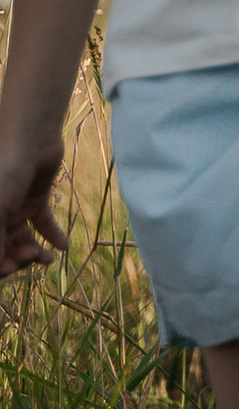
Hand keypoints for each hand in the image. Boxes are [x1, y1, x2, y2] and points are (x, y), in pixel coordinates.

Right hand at [0, 129, 68, 278]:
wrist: (30, 137)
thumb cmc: (5, 170)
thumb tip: (0, 271)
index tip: (10, 267)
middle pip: (4, 248)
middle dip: (17, 258)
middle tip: (32, 257)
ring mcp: (14, 207)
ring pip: (22, 240)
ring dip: (34, 252)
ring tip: (47, 257)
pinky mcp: (35, 199)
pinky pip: (42, 223)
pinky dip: (53, 236)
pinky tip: (63, 247)